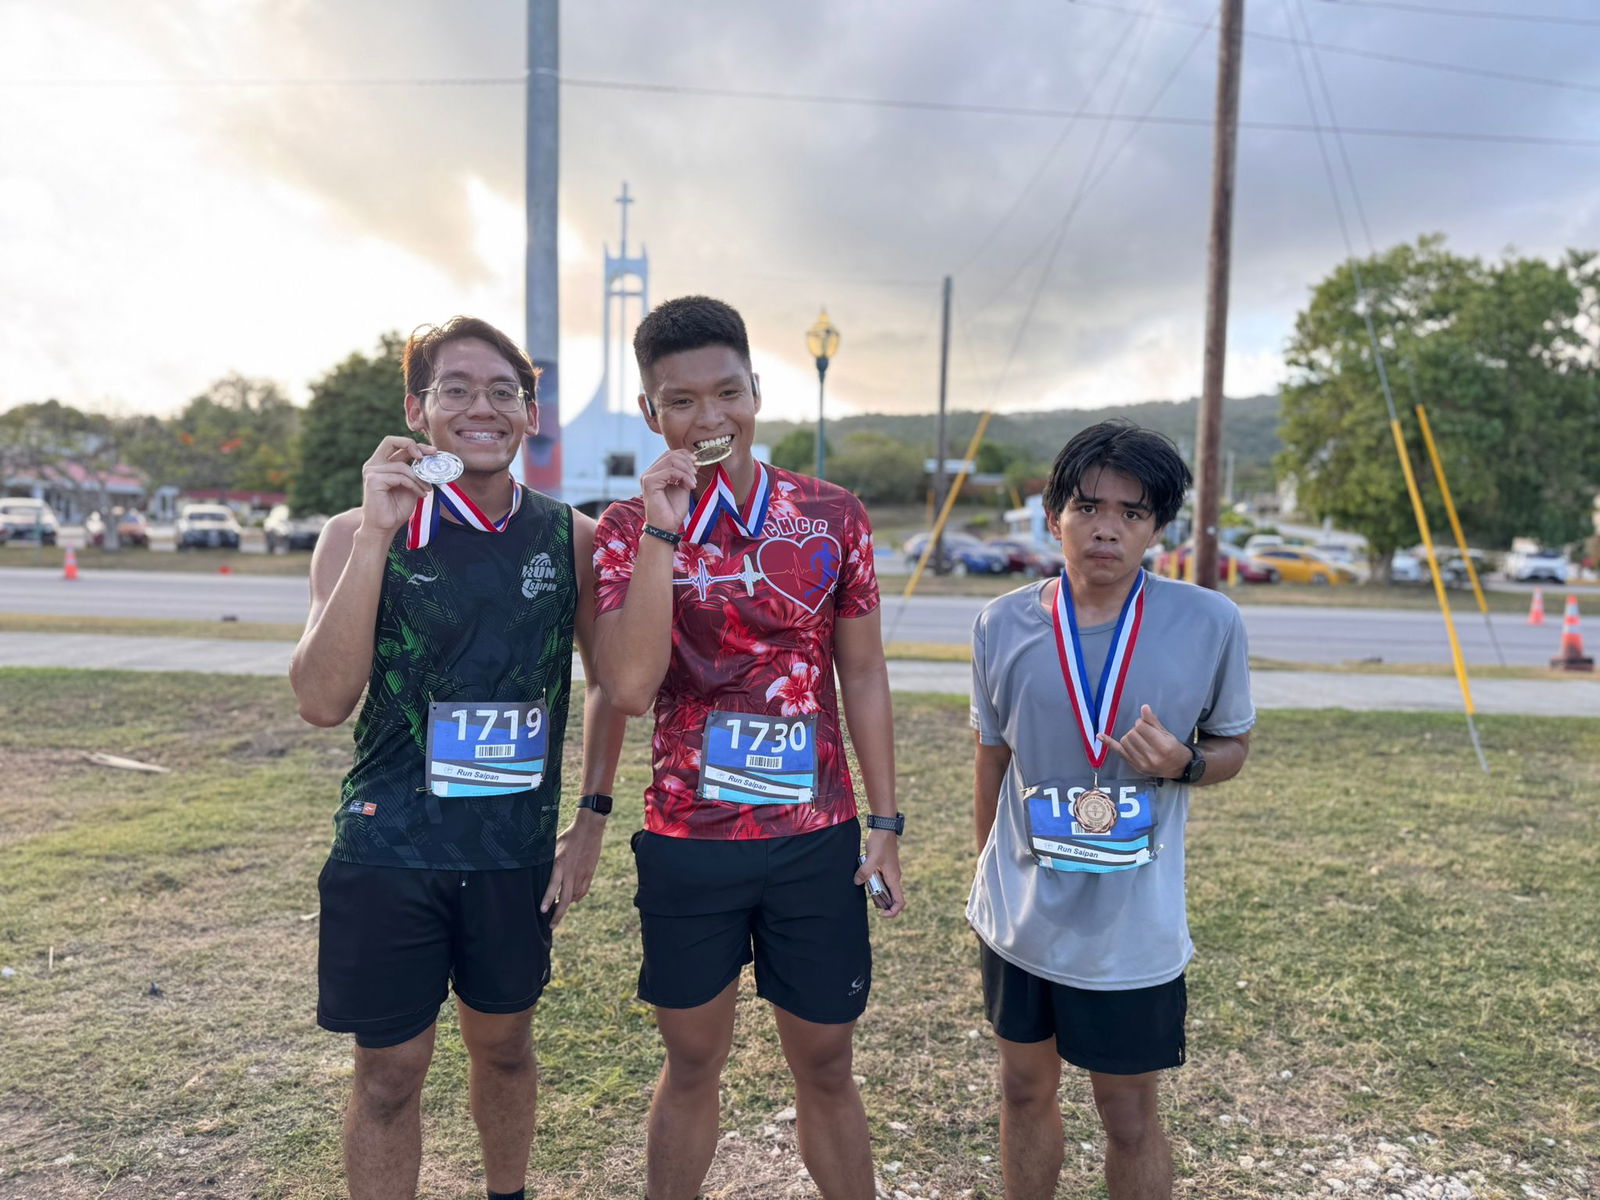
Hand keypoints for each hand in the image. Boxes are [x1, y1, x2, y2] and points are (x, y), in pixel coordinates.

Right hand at [359, 436, 432, 534]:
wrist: (384, 527)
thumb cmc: (396, 508)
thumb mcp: (410, 485)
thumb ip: (414, 470)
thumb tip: (430, 457)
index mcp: (380, 463)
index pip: (396, 444)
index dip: (415, 444)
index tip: (433, 451)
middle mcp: (373, 464)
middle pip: (391, 441)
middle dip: (414, 445)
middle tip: (432, 453)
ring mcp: (371, 471)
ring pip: (402, 466)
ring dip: (420, 478)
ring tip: (427, 489)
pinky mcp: (373, 480)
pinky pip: (401, 477)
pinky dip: (414, 485)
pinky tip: (421, 494)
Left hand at [539, 810, 605, 928]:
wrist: (589, 829)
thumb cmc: (568, 837)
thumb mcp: (553, 847)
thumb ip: (548, 863)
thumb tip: (538, 874)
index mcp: (560, 865)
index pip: (553, 886)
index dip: (548, 899)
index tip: (543, 911)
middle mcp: (571, 872)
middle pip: (566, 899)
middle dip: (558, 915)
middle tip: (551, 925)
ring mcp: (582, 874)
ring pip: (574, 897)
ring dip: (566, 905)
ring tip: (558, 911)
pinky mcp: (589, 874)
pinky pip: (582, 891)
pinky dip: (576, 897)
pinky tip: (572, 899)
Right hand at [639, 448, 697, 530]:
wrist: (666, 527)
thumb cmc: (673, 511)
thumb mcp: (683, 487)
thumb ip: (687, 473)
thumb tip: (695, 460)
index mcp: (656, 473)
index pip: (670, 454)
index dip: (685, 455)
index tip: (697, 464)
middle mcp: (649, 473)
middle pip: (670, 454)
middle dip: (687, 462)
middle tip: (696, 474)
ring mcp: (647, 476)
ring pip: (671, 460)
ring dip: (687, 469)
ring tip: (693, 482)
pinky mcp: (649, 482)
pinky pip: (670, 471)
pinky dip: (684, 476)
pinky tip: (690, 486)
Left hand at [854, 828, 905, 918]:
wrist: (884, 828)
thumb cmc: (881, 842)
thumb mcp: (871, 858)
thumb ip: (865, 871)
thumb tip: (857, 882)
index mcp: (894, 878)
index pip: (899, 902)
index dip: (893, 912)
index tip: (881, 914)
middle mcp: (894, 877)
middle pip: (893, 898)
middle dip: (883, 904)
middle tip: (870, 902)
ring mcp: (890, 872)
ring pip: (887, 890)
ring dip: (878, 894)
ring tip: (866, 890)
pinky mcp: (885, 867)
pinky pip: (882, 881)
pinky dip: (875, 884)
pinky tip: (865, 880)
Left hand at [1098, 704, 1189, 778]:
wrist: (1179, 769)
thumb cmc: (1176, 750)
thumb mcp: (1168, 734)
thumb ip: (1154, 722)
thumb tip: (1144, 707)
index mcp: (1163, 747)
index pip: (1141, 727)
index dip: (1142, 723)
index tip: (1146, 724)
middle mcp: (1151, 757)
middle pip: (1131, 734)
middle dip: (1136, 729)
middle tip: (1144, 732)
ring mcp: (1142, 763)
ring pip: (1124, 741)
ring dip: (1129, 736)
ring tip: (1139, 739)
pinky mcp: (1135, 766)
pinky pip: (1119, 752)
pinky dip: (1109, 743)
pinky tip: (1100, 735)